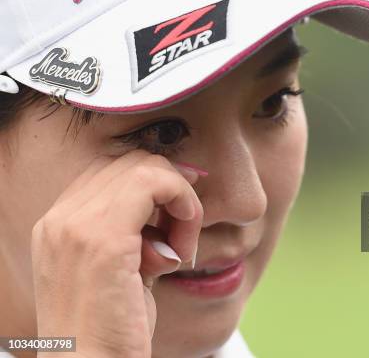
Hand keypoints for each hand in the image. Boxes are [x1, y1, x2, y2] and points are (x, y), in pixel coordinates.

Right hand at [31, 150, 203, 357]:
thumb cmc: (113, 330)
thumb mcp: (121, 271)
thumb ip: (134, 234)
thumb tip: (172, 201)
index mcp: (57, 226)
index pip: (109, 171)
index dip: (153, 180)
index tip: (181, 204)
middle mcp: (59, 220)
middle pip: (129, 162)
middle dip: (169, 188)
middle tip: (185, 226)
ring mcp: (76, 226)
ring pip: (146, 168)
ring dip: (179, 201)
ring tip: (179, 249)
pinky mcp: (103, 239)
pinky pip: (155, 183)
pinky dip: (184, 205)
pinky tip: (183, 248)